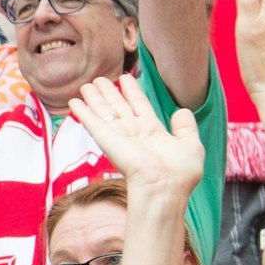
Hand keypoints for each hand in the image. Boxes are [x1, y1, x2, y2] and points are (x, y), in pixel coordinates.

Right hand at [66, 74, 203, 196]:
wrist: (164, 187)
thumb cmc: (180, 172)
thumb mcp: (191, 145)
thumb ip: (186, 127)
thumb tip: (182, 111)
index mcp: (153, 132)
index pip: (140, 105)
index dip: (132, 91)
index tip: (125, 78)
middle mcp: (134, 132)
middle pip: (118, 106)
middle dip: (109, 92)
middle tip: (99, 79)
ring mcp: (119, 135)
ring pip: (104, 111)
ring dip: (94, 97)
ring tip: (86, 85)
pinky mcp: (106, 140)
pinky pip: (92, 122)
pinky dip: (82, 111)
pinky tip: (73, 101)